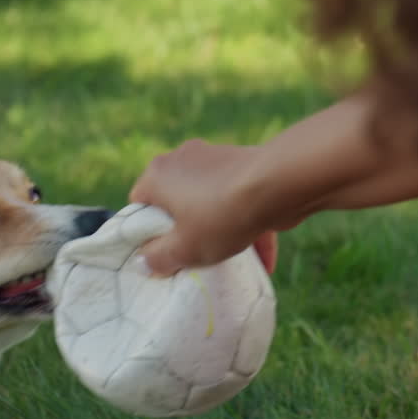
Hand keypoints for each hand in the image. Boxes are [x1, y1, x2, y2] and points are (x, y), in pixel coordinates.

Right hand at [129, 140, 292, 276]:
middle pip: (177, 202)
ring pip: (211, 201)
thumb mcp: (184, 249)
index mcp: (158, 173)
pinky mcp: (245, 165)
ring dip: (220, 230)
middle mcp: (183, 158)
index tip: (162, 253)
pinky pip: (240, 199)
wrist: (277, 184)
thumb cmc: (220, 216)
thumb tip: (143, 261)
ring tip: (232, 260)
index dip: (147, 232)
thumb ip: (158, 257)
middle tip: (196, 257)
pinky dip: (248, 224)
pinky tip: (265, 261)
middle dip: (188, 231)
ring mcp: (216, 157)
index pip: (140, 203)